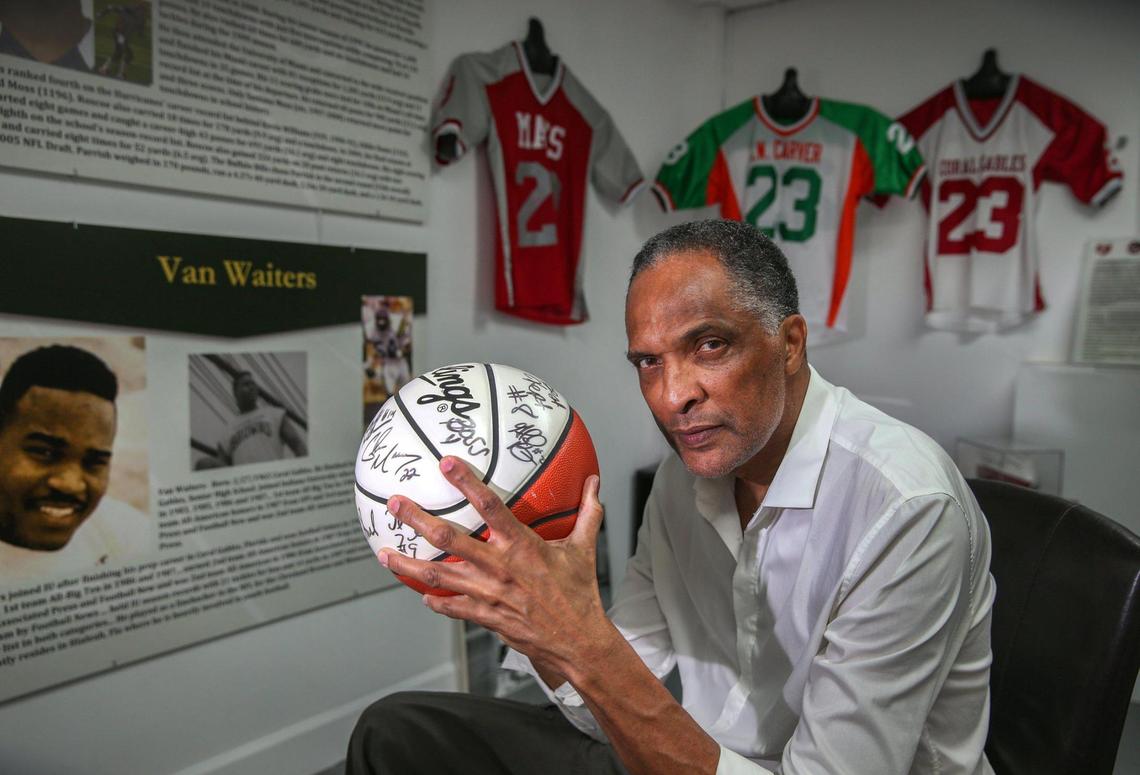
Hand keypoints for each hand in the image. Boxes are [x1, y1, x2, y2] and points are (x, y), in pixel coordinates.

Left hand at [378, 456, 615, 680]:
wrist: (577, 642)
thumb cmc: (580, 594)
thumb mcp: (584, 549)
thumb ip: (588, 513)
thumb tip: (594, 482)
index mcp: (522, 546)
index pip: (489, 505)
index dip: (466, 482)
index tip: (445, 463)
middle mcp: (498, 567)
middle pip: (448, 538)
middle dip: (417, 519)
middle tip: (395, 504)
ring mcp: (487, 593)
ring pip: (437, 576)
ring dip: (407, 564)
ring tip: (384, 554)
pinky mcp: (484, 616)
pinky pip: (451, 607)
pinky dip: (435, 600)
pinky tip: (421, 594)